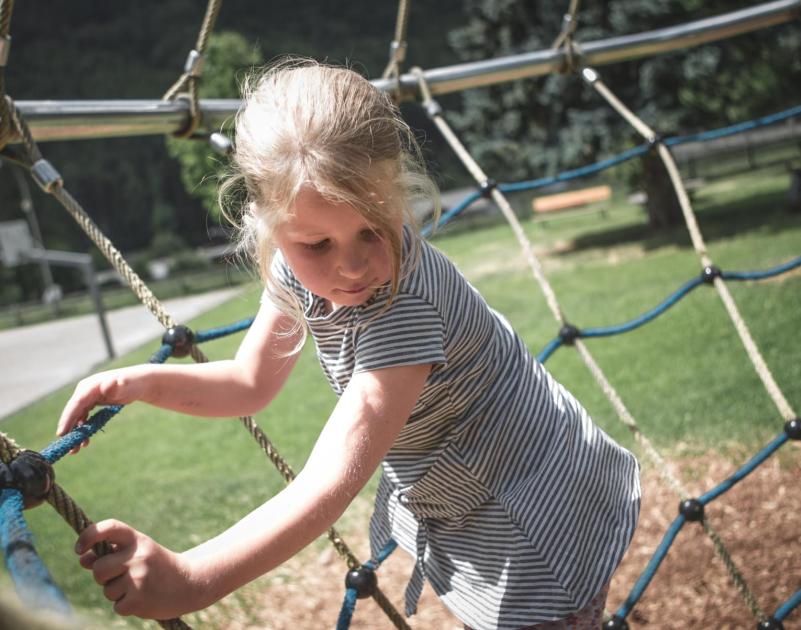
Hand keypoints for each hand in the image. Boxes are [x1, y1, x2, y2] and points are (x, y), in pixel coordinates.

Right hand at [57, 368, 148, 452]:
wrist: (140, 382)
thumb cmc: (133, 383)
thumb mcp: (126, 385)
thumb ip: (117, 385)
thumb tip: (108, 384)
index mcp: (89, 386)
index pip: (75, 404)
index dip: (67, 419)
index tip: (61, 434)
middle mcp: (85, 391)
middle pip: (73, 412)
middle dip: (69, 430)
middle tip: (68, 447)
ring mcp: (88, 397)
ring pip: (77, 417)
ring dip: (76, 433)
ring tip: (75, 450)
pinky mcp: (92, 403)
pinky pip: (84, 418)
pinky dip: (84, 429)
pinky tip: (85, 441)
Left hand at [76, 519, 201, 619]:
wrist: (189, 583)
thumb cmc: (158, 566)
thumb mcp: (138, 553)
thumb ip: (111, 554)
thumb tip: (83, 558)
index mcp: (137, 540)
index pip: (108, 528)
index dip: (89, 535)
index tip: (78, 549)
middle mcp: (138, 556)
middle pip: (99, 569)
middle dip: (103, 577)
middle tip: (121, 577)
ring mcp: (138, 578)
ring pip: (107, 590)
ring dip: (117, 593)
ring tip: (139, 587)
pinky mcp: (138, 599)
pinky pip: (117, 606)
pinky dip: (126, 606)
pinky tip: (143, 598)